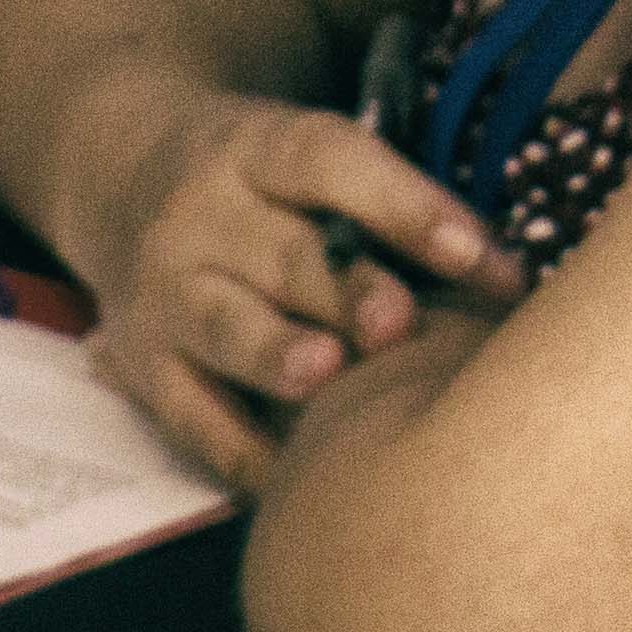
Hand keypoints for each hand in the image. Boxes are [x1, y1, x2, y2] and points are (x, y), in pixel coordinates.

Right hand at [69, 85, 525, 495]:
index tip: (485, 258)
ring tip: (324, 379)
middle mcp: (201, 215)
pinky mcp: (143, 365)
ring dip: (276, 354)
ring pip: (222, 326)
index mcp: (255, 149)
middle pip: (280, 254)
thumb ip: (392, 204)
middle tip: (401, 325)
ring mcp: (164, 292)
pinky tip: (307, 481)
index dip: (407, 207)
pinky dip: (250, 455)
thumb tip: (513, 279)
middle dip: (343, 291)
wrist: (118, 176)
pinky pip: (195, 419)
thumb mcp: (305, 157)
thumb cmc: (265, 185)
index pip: (328, 160)